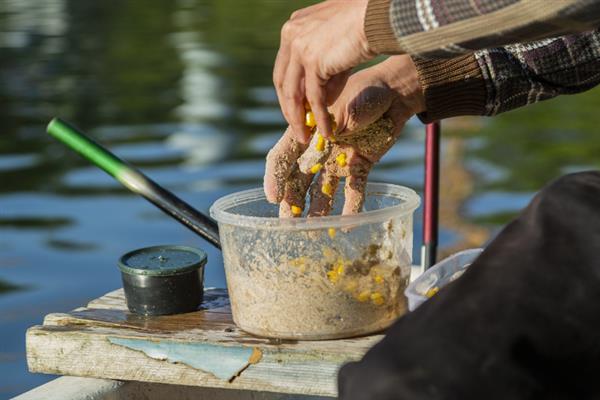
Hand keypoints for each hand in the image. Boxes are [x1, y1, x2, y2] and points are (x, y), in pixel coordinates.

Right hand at [265, 56, 424, 216]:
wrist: (394, 94)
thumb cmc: (367, 91)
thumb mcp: (348, 104)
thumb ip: (339, 123)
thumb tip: (333, 138)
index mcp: (306, 130)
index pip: (282, 156)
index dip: (274, 177)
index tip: (273, 198)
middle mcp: (318, 149)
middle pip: (298, 180)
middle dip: (291, 203)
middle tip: (288, 226)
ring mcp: (337, 160)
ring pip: (322, 191)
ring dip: (317, 211)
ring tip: (313, 232)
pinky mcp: (358, 167)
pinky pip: (353, 191)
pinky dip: (351, 208)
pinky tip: (348, 226)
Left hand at [274, 0, 374, 143]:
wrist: (378, 15)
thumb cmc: (366, 24)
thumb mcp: (338, 45)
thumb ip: (327, 68)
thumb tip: (323, 100)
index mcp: (294, 27)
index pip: (285, 67)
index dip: (289, 92)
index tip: (296, 110)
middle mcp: (292, 35)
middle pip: (283, 81)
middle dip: (290, 109)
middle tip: (297, 128)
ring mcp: (300, 47)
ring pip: (294, 93)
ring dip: (299, 119)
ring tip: (305, 137)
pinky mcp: (313, 60)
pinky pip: (314, 97)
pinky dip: (320, 117)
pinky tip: (326, 131)